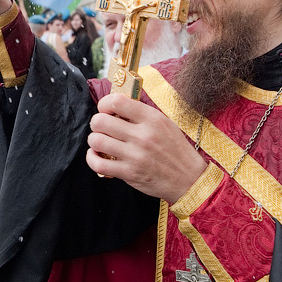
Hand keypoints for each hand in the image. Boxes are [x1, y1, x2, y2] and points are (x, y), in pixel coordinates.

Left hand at [85, 94, 208, 202]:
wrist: (189, 179)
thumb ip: (141, 114)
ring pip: (96, 141)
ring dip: (94, 140)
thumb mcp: (165, 124)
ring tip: (100, 142)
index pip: (117, 101)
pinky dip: (92, 158)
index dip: (105, 104)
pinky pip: (98, 163)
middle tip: (102, 127)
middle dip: (97, 123)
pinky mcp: (129, 173)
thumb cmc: (175, 150)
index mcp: (153, 119)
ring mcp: (135, 156)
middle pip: (101, 121)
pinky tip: (97, 155)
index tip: (106, 110)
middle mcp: (143, 136)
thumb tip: (116, 105)